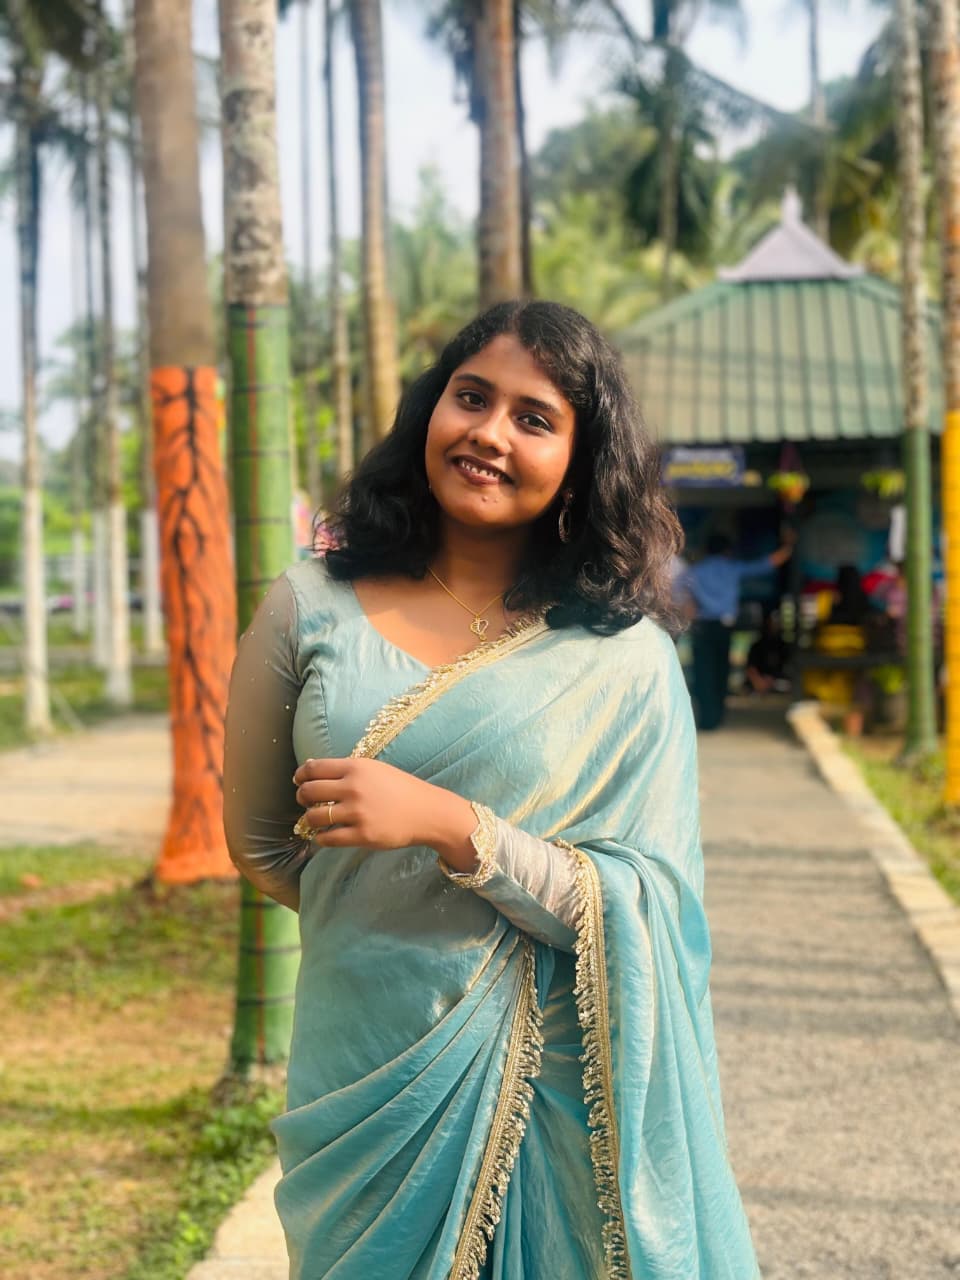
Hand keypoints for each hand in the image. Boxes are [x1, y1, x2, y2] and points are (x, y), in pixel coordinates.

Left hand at [292, 757, 476, 858]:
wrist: (427, 812)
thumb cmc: (400, 788)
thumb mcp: (374, 769)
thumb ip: (345, 769)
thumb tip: (310, 769)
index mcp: (356, 767)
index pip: (314, 769)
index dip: (300, 776)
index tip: (299, 781)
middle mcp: (353, 788)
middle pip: (309, 792)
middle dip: (302, 797)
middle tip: (306, 802)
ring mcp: (357, 813)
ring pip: (314, 817)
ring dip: (310, 819)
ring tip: (316, 820)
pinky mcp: (362, 835)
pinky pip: (328, 838)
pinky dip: (321, 838)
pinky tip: (326, 835)